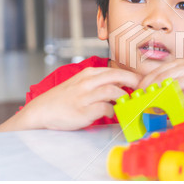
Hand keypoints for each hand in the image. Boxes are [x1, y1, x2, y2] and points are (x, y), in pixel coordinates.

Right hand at [23, 67, 140, 130]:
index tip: (142, 83)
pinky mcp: (82, 111)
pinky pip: (104, 108)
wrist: (42, 111)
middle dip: (133, 82)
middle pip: (117, 76)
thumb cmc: (65, 98)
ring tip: (126, 103)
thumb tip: (123, 85)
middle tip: (142, 90)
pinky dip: (111, 111)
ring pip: (111, 90)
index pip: (115, 70)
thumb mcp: (82, 83)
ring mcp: (84, 96)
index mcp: (88, 74)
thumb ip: (100, 82)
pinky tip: (111, 113)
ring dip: (122, 97)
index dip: (131, 76)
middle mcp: (87, 82)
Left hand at [137, 60, 183, 106]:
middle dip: (147, 93)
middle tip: (138, 104)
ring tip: (148, 110)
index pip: (156, 72)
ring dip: (157, 100)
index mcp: (181, 64)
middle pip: (160, 79)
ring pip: (170, 88)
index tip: (136, 95)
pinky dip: (174, 106)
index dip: (143, 84)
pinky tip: (168, 113)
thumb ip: (175, 82)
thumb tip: (157, 95)